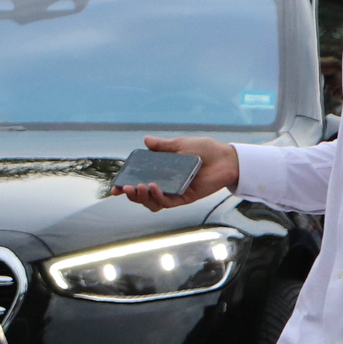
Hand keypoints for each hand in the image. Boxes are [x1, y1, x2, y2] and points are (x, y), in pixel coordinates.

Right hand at [117, 135, 239, 211]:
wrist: (226, 158)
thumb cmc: (206, 150)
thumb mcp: (180, 144)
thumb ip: (162, 146)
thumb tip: (145, 140)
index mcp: (162, 171)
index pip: (139, 180)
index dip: (126, 184)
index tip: (116, 186)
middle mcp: (165, 184)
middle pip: (142, 195)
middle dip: (131, 193)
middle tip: (126, 187)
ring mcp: (174, 192)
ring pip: (151, 202)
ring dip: (142, 197)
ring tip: (139, 187)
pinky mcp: (184, 198)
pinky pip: (166, 202)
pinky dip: (157, 197)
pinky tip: (154, 187)